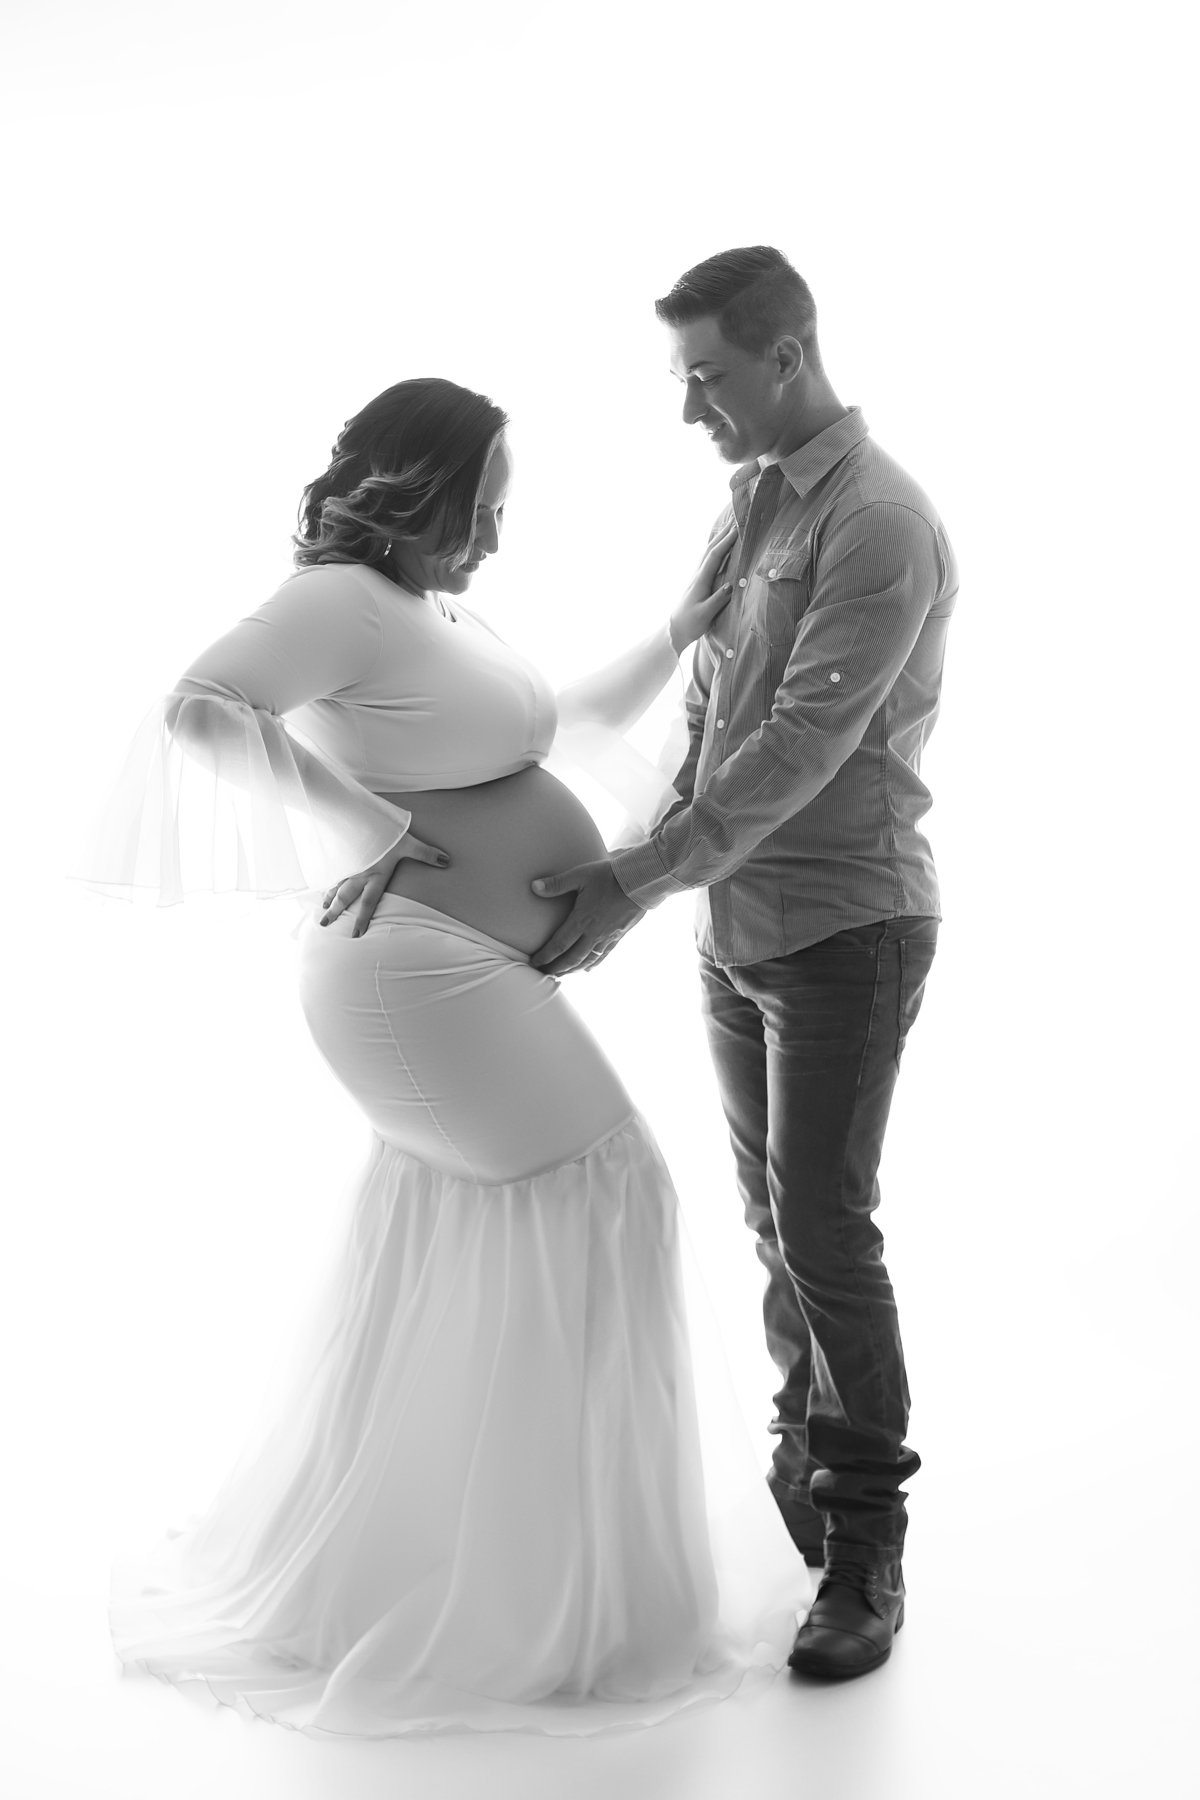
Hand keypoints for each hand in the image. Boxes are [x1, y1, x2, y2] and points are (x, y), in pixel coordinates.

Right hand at [320, 831, 449, 936]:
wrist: (353, 815)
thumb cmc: (382, 831)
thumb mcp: (407, 842)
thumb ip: (426, 853)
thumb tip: (446, 861)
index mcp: (375, 875)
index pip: (368, 903)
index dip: (362, 919)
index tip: (355, 934)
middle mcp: (358, 873)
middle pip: (345, 896)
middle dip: (336, 911)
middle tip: (324, 923)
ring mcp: (346, 863)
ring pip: (335, 883)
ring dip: (328, 896)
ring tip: (321, 907)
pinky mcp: (338, 852)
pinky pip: (330, 869)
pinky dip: (324, 877)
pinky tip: (319, 880)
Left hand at [529, 859, 643, 974]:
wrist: (641, 882)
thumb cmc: (609, 876)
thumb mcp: (580, 875)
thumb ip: (557, 884)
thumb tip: (534, 887)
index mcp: (581, 920)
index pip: (559, 945)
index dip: (545, 956)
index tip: (534, 963)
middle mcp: (593, 934)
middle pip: (571, 959)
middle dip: (556, 968)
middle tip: (543, 973)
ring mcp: (607, 938)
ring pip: (586, 961)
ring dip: (572, 970)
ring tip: (561, 975)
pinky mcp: (618, 937)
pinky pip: (602, 957)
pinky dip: (591, 965)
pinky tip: (586, 970)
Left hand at [669, 521, 738, 653]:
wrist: (675, 629)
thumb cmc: (691, 623)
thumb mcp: (705, 614)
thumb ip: (718, 600)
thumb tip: (732, 585)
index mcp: (700, 580)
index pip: (714, 556)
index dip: (726, 542)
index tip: (738, 529)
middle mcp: (698, 574)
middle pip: (711, 548)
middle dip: (724, 532)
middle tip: (736, 517)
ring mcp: (698, 576)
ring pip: (709, 551)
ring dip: (720, 537)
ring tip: (731, 526)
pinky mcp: (699, 580)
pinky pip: (709, 558)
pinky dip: (716, 547)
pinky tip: (720, 544)